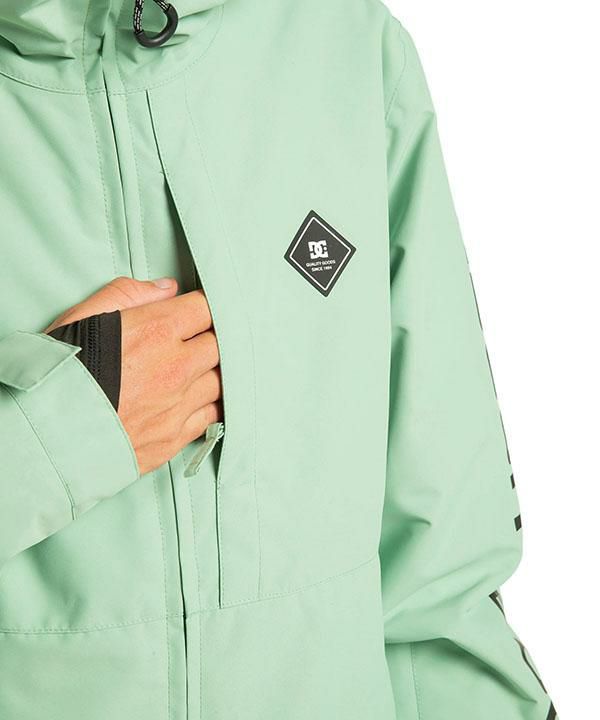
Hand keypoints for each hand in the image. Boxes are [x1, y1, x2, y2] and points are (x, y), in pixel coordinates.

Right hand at [46, 277, 222, 474]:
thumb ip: (129, 295)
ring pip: (220, 382)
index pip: (206, 308)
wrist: (45, 435)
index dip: (205, 307)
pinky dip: (207, 406)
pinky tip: (195, 401)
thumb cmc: (59, 374)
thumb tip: (167, 289)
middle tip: (199, 340)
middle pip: (221, 345)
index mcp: (157, 331)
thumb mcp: (84, 318)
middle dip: (212, 339)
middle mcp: (175, 367)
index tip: (200, 311)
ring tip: (195, 371)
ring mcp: (178, 405)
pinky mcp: (175, 438)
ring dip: (211, 374)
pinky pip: (210, 417)